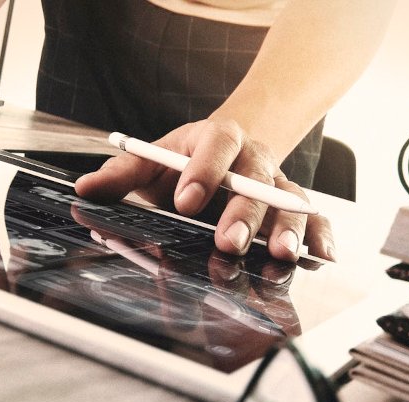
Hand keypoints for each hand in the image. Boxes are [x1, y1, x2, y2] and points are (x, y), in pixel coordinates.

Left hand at [74, 119, 336, 262]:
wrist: (230, 147)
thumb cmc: (187, 160)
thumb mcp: (153, 159)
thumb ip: (122, 173)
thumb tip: (86, 189)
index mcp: (218, 138)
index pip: (216, 145)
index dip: (203, 171)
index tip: (185, 200)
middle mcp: (254, 159)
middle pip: (256, 179)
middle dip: (243, 213)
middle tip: (227, 242)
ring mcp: (277, 183)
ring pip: (289, 201)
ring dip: (286, 228)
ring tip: (280, 255)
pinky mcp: (291, 207)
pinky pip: (315, 218)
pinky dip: (321, 236)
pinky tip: (322, 257)